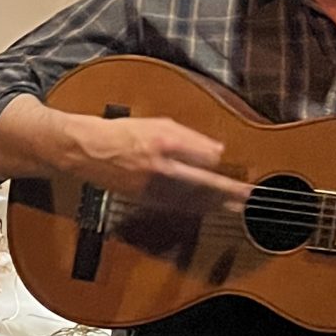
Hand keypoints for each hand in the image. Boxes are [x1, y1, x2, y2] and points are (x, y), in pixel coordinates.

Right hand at [60, 113, 247, 209]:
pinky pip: (175, 206)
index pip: (205, 157)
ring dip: (215, 204)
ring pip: (191, 198)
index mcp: (165, 141)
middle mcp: (160, 165)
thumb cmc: (123, 133)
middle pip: (202, 182)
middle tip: (249, 198)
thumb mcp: (158, 124)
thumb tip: (217, 152)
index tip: (240, 170)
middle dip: (228, 191)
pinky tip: (207, 210)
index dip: (223, 166)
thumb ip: (189, 137)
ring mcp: (151, 185)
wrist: (87, 150)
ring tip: (235, 208)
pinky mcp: (143, 198)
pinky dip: (194, 208)